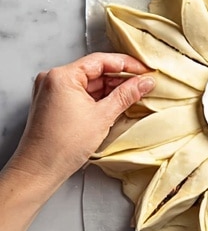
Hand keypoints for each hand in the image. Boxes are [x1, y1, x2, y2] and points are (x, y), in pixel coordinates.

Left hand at [8, 53, 154, 197]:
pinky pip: (81, 94)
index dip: (127, 65)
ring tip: (134, 96)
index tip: (145, 71)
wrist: (39, 169)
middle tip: (144, 84)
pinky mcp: (53, 103)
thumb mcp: (103, 116)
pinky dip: (98, 98)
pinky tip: (116, 104)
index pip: (100, 61)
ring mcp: (52, 91)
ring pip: (88, 83)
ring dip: (110, 89)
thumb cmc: (63, 145)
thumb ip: (126, 95)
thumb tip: (145, 82)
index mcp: (62, 76)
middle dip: (120, 78)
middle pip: (94, 71)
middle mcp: (53, 79)